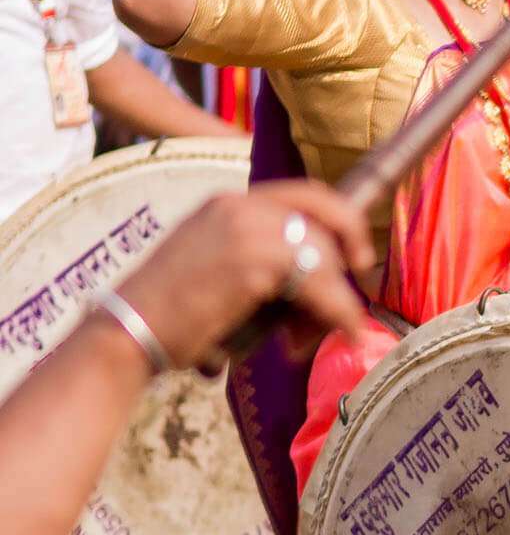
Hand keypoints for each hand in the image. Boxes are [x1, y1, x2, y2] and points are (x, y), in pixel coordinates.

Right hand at [114, 181, 373, 371]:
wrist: (126, 331)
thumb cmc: (169, 313)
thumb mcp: (217, 265)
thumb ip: (261, 257)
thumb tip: (323, 281)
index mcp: (230, 202)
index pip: (309, 195)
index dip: (344, 222)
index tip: (358, 255)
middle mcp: (241, 206)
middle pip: (327, 221)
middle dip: (347, 261)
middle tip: (352, 298)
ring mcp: (247, 229)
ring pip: (325, 257)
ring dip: (333, 302)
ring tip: (307, 340)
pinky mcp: (254, 261)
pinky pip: (320, 284)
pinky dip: (339, 312)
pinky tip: (343, 332)